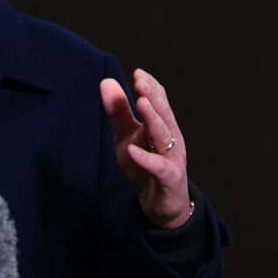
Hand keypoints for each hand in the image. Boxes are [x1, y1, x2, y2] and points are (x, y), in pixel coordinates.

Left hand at [99, 68, 189, 228]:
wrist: (162, 205)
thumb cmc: (145, 166)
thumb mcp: (127, 136)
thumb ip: (118, 111)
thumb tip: (106, 81)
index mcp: (162, 125)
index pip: (159, 101)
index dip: (150, 87)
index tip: (138, 73)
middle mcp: (170, 138)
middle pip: (163, 114)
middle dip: (153, 97)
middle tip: (140, 81)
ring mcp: (172, 158)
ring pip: (163, 135)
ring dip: (153, 119)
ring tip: (141, 103)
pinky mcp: (169, 178)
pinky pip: (158, 167)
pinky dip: (146, 158)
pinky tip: (132, 150)